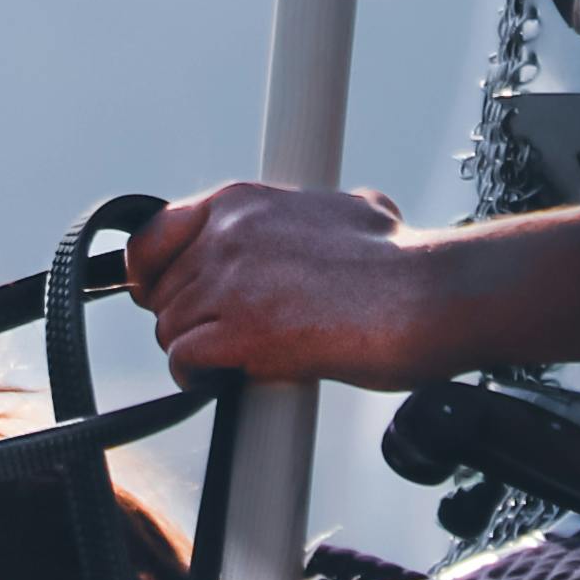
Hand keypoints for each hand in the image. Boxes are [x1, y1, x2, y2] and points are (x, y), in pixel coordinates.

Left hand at [122, 182, 579, 389]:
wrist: (427, 296)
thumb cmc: (401, 262)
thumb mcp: (352, 208)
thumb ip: (318, 212)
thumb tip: (351, 214)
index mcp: (242, 201)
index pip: (154, 232)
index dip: (152, 270)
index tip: (158, 291)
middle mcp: (226, 235)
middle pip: (163, 290)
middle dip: (186, 317)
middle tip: (217, 336)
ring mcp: (229, 283)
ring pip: (170, 328)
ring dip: (195, 350)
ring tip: (230, 360)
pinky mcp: (238, 333)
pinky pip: (183, 361)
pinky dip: (197, 377)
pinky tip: (225, 379)